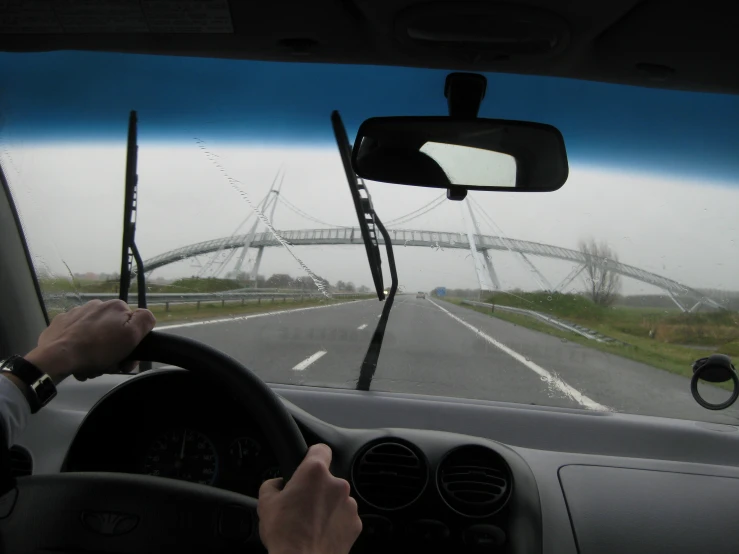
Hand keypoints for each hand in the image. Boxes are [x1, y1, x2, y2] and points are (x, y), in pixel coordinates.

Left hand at [24, 300, 154, 383]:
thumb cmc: (97, 349)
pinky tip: (77, 357)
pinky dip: (78, 346)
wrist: (56, 358)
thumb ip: (145, 320)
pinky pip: (76, 335)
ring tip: (90, 364)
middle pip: (112, 330)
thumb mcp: (131, 336)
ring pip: (94, 334)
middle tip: (107, 365)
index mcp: (115, 306)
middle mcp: (96, 305)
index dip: (131, 343)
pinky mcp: (60, 324)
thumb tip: (147, 316)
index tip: (126, 359)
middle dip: (112, 349)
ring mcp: (76, 313)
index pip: (132, 324)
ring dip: (96, 349)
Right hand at [258, 444, 361, 553]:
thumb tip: (277, 484)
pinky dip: (336, 523)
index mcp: (315, 472)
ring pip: (337, 499)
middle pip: (327, 479)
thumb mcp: (266, 503)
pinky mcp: (355, 523)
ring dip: (327, 506)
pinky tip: (321, 533)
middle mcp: (337, 484)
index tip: (308, 463)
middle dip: (316, 489)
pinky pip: (344, 517)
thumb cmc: (285, 534)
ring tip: (310, 523)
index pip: (321, 449)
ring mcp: (349, 504)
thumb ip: (273, 484)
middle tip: (301, 505)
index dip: (312, 455)